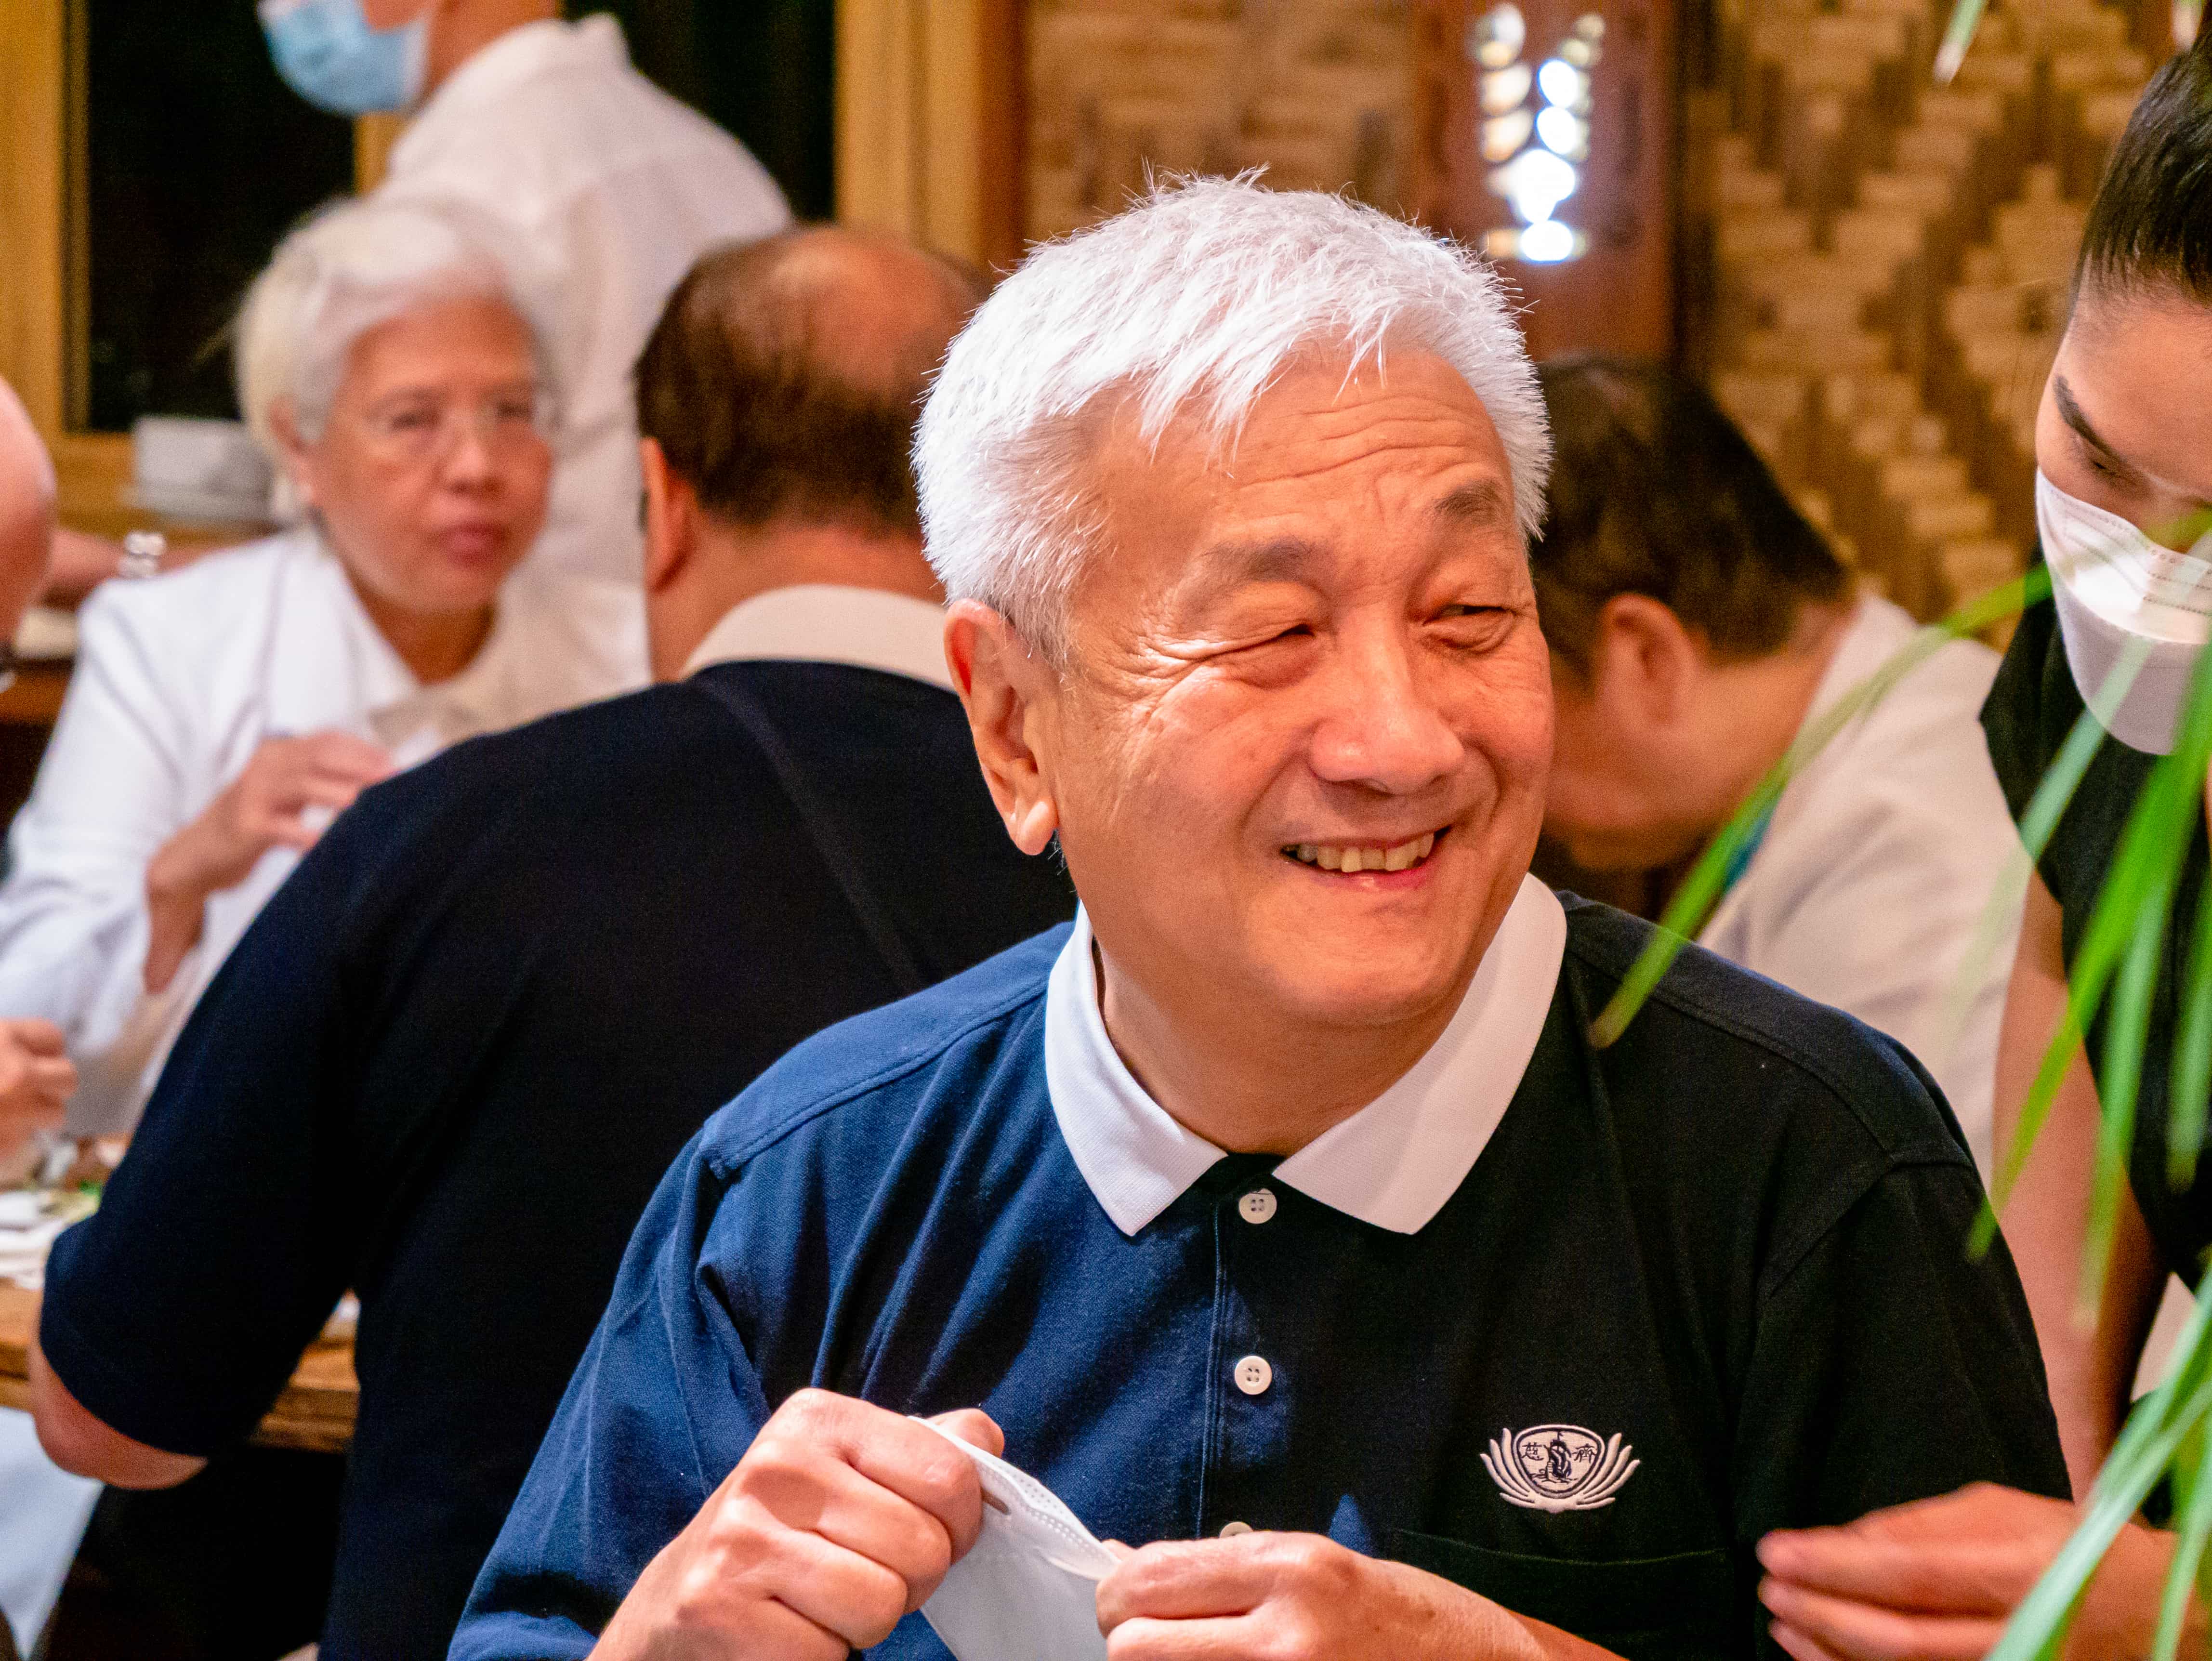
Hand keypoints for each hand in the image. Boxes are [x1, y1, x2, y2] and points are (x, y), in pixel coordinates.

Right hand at [0, 1018, 71, 1164]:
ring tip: (5, 1111)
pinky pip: (20, 1143)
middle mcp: (17, 1075)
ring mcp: (13, 1115)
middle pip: (67, 1077)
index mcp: (0, 1040)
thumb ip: (1, 1045)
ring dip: (35, 1115)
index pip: (51, 1037)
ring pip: (54, 1115)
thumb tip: (27, 1053)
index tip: (32, 1054)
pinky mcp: (2, 1148)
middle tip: (25, 1086)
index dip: (43, 1048)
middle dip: (51, 1083)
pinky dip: (6, 1139)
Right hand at [143, 731, 391, 991]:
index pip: (329, 741)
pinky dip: (307, 833)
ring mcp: (252, 793)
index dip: (365, 750)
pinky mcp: (244, 825)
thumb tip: (376, 779)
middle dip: (361, 766)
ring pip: (303, 784)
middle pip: (320, 756)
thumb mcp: (287, 794)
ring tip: (372, 805)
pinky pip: (282, 827)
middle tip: (396, 781)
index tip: (398, 765)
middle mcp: (265, 765)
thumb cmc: (253, 821)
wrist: (198, 855)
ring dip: (341, 794)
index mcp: (279, 752)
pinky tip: (329, 842)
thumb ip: (321, 781)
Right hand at [593, 1391, 1002, 1660]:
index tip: (926, 1536)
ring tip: (824, 1602)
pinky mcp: (717, 1608)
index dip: (959, 1525)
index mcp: (818, 1418)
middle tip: (862, 1575)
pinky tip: (788, 1630)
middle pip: (923, 1548)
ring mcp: (740, 1537)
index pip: (949, 1475)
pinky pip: (828, 1654)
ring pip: (882, 1605)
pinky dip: (820, 1657)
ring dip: (866, 1623)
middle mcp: (775, 1466)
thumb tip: (986, 1440)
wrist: (676, 1604)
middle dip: (910, 1582)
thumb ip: (928, 1449)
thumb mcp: (853, 1470)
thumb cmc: (790, 1534)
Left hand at [1096, 1531, 1611, 1660]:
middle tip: (1155, 1640)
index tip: (1127, 1602)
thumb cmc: (1404, 1617)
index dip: (1120, 1593)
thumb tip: (1125, 1565)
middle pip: (1135, 1646)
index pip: (1150, 1578)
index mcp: (1291, 1569)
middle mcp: (1285, 1635)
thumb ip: (1224, 1568)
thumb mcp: (1318, 1566)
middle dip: (1132, 1641)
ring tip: (1201, 1659)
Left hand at [1757, 1482, 2194, 1660]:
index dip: (1836, 1566)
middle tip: (1771, 1585)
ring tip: (1782, 1619)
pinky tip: (1818, 1655)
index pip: (1912, 1574)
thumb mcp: (2001, 1511)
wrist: (2155, 1612)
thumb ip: (1918, 1526)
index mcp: (2021, 1572)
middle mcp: (2022, 1635)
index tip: (1776, 1549)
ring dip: (1830, 1652)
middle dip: (1822, 1613)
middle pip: (1901, 1639)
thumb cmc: (2069, 1547)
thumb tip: (1843, 1542)